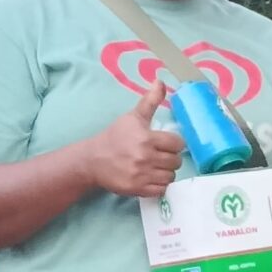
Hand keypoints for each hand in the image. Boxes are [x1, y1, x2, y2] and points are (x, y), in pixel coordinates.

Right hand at [77, 81, 185, 197]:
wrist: (93, 159)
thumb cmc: (115, 136)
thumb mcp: (133, 117)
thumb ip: (150, 100)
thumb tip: (160, 81)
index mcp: (147, 138)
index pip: (177, 144)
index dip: (174, 143)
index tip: (167, 144)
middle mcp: (145, 157)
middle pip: (176, 161)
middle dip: (171, 158)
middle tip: (161, 156)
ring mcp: (142, 175)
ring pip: (170, 176)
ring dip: (166, 172)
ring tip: (157, 167)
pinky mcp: (137, 189)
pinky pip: (161, 190)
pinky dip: (159, 185)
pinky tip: (152, 177)